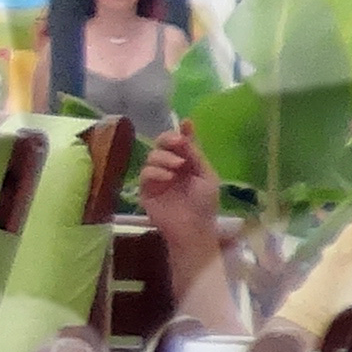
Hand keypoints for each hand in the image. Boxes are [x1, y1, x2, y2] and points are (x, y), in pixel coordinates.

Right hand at [134, 122, 223, 270]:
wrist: (193, 228)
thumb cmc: (204, 204)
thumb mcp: (206, 175)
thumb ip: (195, 153)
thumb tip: (186, 126)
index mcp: (187, 163)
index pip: (180, 143)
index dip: (181, 131)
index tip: (185, 123)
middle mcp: (170, 167)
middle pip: (161, 144)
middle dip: (168, 140)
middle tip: (177, 142)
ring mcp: (157, 178)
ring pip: (152, 156)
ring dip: (164, 157)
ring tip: (177, 167)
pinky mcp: (145, 189)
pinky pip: (145, 172)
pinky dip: (156, 171)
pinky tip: (168, 178)